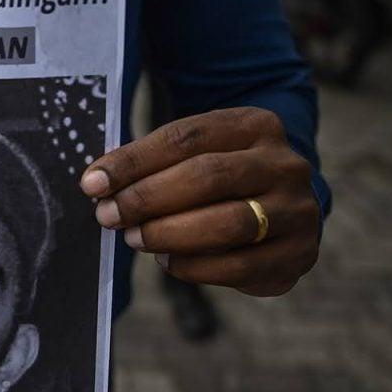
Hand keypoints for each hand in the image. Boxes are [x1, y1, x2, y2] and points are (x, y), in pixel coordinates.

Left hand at [80, 107, 319, 296]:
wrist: (283, 205)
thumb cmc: (220, 177)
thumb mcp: (193, 154)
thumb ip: (149, 163)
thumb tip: (96, 183)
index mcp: (256, 125)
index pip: (186, 138)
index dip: (133, 161)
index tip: (92, 183)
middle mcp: (285, 164)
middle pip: (208, 176)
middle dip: (147, 199)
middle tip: (108, 215)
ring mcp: (297, 210)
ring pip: (227, 223)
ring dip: (168, 233)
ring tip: (133, 238)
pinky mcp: (299, 254)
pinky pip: (239, 266)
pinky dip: (194, 266)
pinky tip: (167, 261)